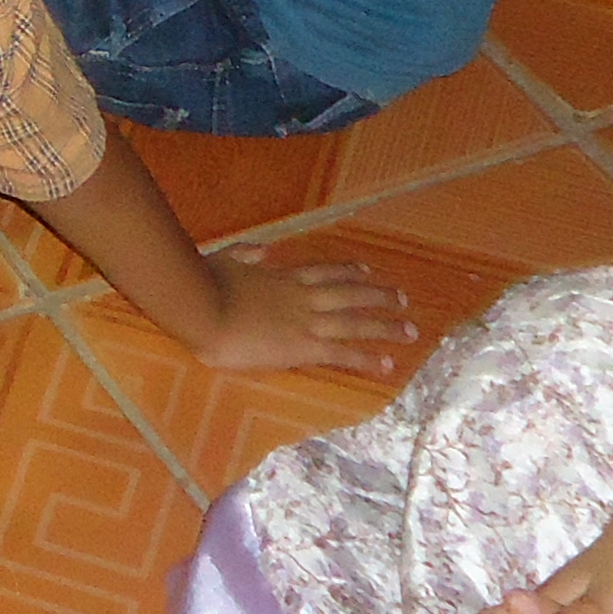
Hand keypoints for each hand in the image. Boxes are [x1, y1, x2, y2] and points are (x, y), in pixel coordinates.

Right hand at [177, 252, 414, 379]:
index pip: (324, 272)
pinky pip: (342, 354)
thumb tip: (264, 249)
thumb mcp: (225, 258)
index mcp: (282, 277)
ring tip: (410, 330)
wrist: (202, 308)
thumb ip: (246, 253)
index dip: (348, 271)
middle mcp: (302, 297)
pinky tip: (388, 364)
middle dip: (378, 296)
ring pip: (354, 323)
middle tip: (402, 299)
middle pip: (349, 295)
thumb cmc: (204, 284)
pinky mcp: (303, 347)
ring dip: (385, 326)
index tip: (367, 270)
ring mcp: (305, 321)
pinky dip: (367, 358)